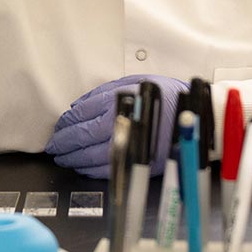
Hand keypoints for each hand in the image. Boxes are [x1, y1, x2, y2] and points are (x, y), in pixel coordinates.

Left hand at [44, 74, 191, 177]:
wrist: (197, 117)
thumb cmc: (168, 96)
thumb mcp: (137, 81)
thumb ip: (106, 91)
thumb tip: (79, 105)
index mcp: (120, 101)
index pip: (82, 114)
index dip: (66, 122)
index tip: (59, 126)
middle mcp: (122, 124)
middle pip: (82, 136)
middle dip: (64, 143)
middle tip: (54, 146)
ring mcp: (130, 145)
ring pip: (91, 156)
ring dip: (73, 158)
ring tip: (64, 157)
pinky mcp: (139, 162)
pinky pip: (107, 170)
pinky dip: (90, 170)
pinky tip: (82, 167)